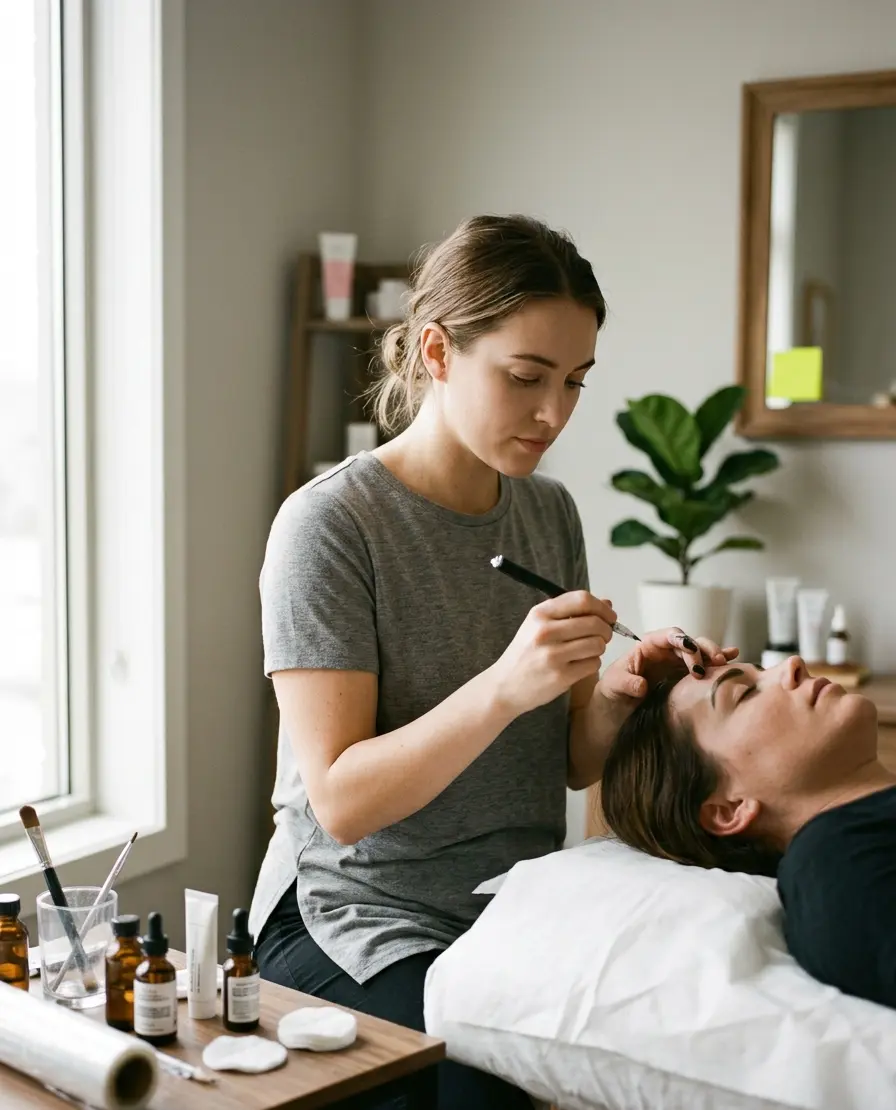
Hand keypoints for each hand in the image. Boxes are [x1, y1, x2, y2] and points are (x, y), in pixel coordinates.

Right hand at [491, 591, 615, 716]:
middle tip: (604, 636)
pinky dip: (592, 663)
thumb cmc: (525, 653)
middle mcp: (545, 632)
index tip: (609, 615)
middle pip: (594, 622)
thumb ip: (571, 611)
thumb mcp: (539, 625)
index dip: (602, 607)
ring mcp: (552, 655)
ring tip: (588, 651)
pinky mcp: (560, 676)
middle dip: (606, 629)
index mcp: (539, 614)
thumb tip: (607, 603)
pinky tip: (580, 664)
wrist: (504, 685)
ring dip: (600, 647)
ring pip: (597, 644)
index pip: (582, 600)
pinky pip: (593, 664)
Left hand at [599, 627, 739, 703]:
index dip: (681, 639)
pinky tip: (734, 657)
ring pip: (701, 652)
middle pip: (689, 642)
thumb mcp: (614, 685)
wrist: (618, 710)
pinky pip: (706, 665)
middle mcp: (666, 651)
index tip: (691, 650)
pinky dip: (719, 660)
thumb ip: (626, 683)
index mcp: (648, 646)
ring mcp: (678, 663)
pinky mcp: (687, 677)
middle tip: (712, 662)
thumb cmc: (613, 691)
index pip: (667, 636)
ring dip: (714, 655)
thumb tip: (641, 685)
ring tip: (725, 663)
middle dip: (702, 649)